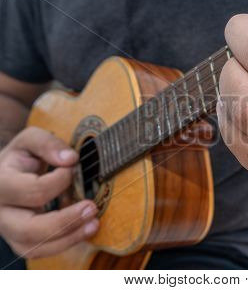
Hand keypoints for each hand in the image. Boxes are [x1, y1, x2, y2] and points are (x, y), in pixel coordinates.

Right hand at [0, 127, 98, 258]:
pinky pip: (42, 251)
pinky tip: (86, 229)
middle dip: (65, 220)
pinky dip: (66, 242)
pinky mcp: (21, 240)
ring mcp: (9, 230)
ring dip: (69, 237)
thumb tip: (70, 159)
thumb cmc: (21, 156)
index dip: (59, 181)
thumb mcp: (30, 141)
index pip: (32, 191)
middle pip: (29, 228)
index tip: (73, 168)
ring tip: (94, 223)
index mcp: (0, 184)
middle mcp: (0, 213)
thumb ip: (47, 143)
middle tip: (92, 207)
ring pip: (35, 246)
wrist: (5, 174)